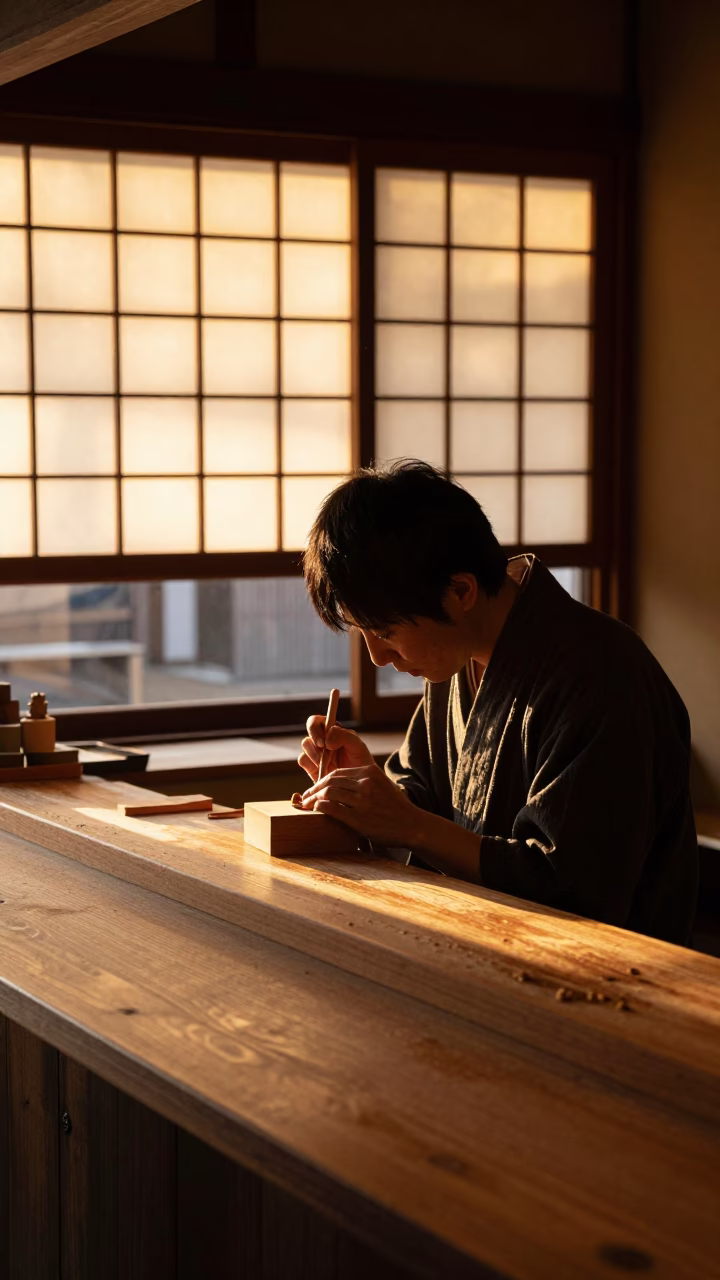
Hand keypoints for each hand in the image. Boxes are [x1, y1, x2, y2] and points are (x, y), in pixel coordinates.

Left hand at [297, 763, 419, 846]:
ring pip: (328, 793)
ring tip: (307, 805)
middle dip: (314, 789)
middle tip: (305, 797)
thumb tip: (334, 784)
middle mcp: (365, 783)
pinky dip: (320, 808)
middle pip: (329, 781)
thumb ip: (361, 781)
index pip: (337, 773)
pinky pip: (332, 809)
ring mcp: (362, 800)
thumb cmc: (393, 807)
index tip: (314, 789)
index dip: (321, 781)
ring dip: (313, 799)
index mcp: (369, 772)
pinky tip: (316, 811)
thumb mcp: (379, 784)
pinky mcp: (359, 817)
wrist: (411, 825)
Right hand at [298, 717, 373, 782]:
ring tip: (327, 764)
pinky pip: (302, 759)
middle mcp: (323, 739)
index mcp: (334, 732)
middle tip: (323, 749)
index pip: (319, 720)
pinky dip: (310, 765)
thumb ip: (344, 736)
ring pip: (305, 744)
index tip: (323, 742)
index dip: (316, 726)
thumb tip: (326, 740)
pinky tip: (322, 772)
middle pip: (309, 729)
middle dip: (315, 739)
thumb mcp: (358, 746)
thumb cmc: (361, 764)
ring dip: (314, 753)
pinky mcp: (311, 766)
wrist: (357, 786)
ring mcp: (316, 752)